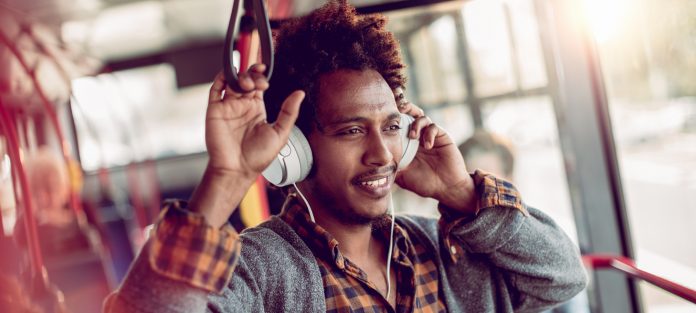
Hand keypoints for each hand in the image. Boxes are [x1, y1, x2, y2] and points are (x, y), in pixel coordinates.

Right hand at [190, 65, 303, 226]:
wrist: (237, 170)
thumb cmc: (258, 157)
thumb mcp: (280, 133)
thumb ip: (289, 112)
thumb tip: (300, 93)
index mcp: (256, 109)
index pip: (258, 85)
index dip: (261, 74)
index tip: (266, 71)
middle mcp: (241, 106)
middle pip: (246, 79)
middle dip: (253, 74)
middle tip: (260, 83)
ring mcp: (228, 107)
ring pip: (232, 81)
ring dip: (241, 76)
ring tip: (250, 85)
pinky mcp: (215, 110)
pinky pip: (215, 89)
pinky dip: (222, 77)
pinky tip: (231, 75)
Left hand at [394, 97, 476, 213]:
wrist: (446, 189)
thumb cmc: (425, 183)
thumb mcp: (403, 176)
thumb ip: (392, 167)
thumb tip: (374, 164)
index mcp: (407, 144)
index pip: (399, 125)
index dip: (392, 119)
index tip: (383, 116)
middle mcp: (418, 137)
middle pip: (410, 115)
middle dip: (404, 110)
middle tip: (398, 111)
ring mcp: (430, 136)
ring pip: (422, 117)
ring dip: (416, 124)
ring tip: (413, 136)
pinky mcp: (442, 137)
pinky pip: (434, 127)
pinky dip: (429, 133)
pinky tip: (427, 146)